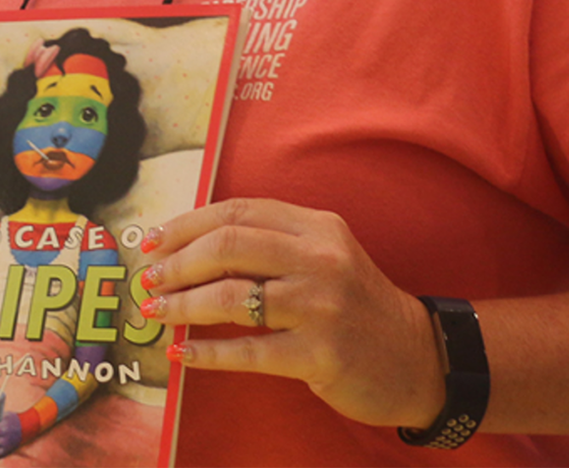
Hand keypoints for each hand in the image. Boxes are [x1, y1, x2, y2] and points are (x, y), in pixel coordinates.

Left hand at [139, 198, 444, 427]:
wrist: (419, 357)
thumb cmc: (353, 305)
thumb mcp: (321, 256)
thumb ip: (268, 243)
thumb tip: (186, 245)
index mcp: (316, 226)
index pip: (236, 211)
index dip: (186, 224)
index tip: (151, 242)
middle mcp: (321, 259)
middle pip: (227, 246)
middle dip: (176, 263)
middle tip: (149, 281)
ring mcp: (322, 307)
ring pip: (230, 297)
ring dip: (182, 305)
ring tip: (156, 313)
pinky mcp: (321, 354)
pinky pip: (248, 351)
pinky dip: (207, 351)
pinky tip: (182, 352)